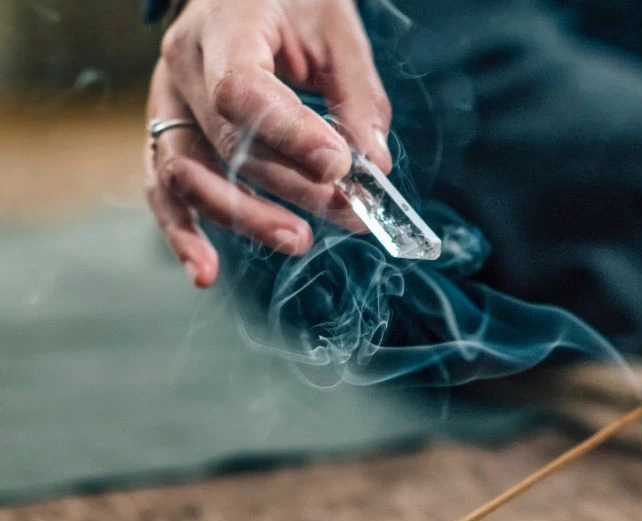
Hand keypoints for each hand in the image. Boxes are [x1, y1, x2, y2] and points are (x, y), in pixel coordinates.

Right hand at [145, 0, 391, 286]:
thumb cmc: (296, 1)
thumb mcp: (339, 33)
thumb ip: (359, 99)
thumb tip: (374, 166)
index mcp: (226, 24)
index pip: (243, 90)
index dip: (290, 136)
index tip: (339, 166)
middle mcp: (184, 63)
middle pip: (230, 143)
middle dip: (295, 186)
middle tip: (351, 212)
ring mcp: (168, 99)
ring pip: (190, 174)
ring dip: (247, 216)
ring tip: (301, 239)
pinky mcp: (169, 131)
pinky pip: (164, 188)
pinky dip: (183, 232)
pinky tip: (206, 271)